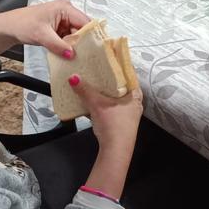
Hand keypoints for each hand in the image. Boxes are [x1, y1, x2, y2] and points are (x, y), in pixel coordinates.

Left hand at [0, 0, 88, 63]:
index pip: (85, 21)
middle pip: (82, 29)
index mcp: (65, 8)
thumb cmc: (21, 23)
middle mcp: (66, 12)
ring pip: (75, 35)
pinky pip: (68, 38)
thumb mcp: (42, 36)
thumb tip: (72, 54)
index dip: (90, 35)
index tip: (95, 48)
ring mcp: (62, 20)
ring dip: (74, 45)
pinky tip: (67, 54)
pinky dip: (67, 46)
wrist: (8, 27)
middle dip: (82, 42)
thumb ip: (59, 45)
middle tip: (84, 56)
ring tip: (75, 56)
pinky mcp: (58, 28)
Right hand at [72, 75, 141, 198]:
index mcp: (135, 94)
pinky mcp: (120, 122)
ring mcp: (128, 113)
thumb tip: (73, 78)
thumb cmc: (113, 124)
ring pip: (115, 97)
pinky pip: (111, 107)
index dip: (119, 64)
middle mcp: (134, 102)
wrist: (115, 151)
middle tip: (97, 69)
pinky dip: (103, 102)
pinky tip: (91, 100)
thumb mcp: (97, 104)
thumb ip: (85, 90)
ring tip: (92, 82)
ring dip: (104, 91)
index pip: (129, 73)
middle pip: (121, 85)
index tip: (108, 57)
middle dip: (109, 78)